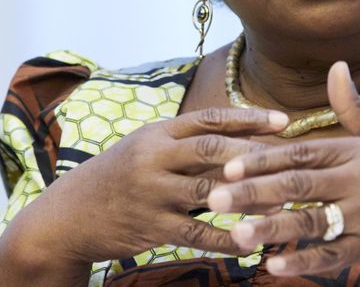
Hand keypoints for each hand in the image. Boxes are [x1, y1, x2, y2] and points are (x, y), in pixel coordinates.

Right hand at [11, 107, 288, 263]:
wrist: (69, 215)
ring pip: (209, 191)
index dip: (249, 118)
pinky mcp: (150, 226)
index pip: (211, 118)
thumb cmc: (122, 176)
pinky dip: (227, 238)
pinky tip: (252, 242)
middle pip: (213, 149)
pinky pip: (197, 233)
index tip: (284, 121)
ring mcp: (152, 192)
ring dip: (249, 197)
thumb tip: (246, 138)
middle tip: (291, 161)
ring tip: (283, 202)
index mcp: (159, 132)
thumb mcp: (150, 148)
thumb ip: (191, 143)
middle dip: (255, 154)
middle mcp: (155, 156)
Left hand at [208, 62, 359, 278]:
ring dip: (271, 229)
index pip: (304, 151)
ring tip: (235, 235)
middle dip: (253, 192)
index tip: (229, 164)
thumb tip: (336, 65)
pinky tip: (274, 266)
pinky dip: (304, 262)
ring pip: (312, 223)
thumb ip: (356, 106)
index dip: (264, 158)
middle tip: (213, 199)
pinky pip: (334, 256)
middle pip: (299, 185)